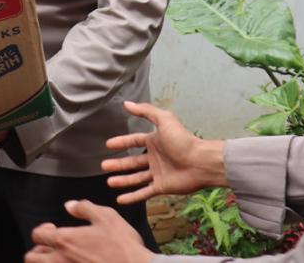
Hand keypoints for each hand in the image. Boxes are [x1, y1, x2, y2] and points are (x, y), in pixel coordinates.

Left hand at [26, 200, 153, 262]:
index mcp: (65, 240)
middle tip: (49, 246)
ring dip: (44, 262)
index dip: (42, 230)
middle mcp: (60, 260)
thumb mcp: (106, 217)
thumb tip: (70, 205)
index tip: (51, 228)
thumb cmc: (122, 246)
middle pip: (31, 258)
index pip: (38, 235)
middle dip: (37, 250)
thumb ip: (84, 208)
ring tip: (56, 258)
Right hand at [102, 101, 224, 203]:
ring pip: (136, 178)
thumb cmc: (183, 140)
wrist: (200, 162)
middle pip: (132, 161)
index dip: (122, 142)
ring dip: (123, 180)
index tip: (108, 144)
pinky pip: (144, 192)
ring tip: (109, 182)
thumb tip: (127, 103)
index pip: (134, 141)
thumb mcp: (164, 120)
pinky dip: (132, 197)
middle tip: (103, 165)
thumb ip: (145, 111)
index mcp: (155, 141)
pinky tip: (120, 199)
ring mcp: (157, 173)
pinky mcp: (161, 187)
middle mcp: (155, 157)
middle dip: (118, 164)